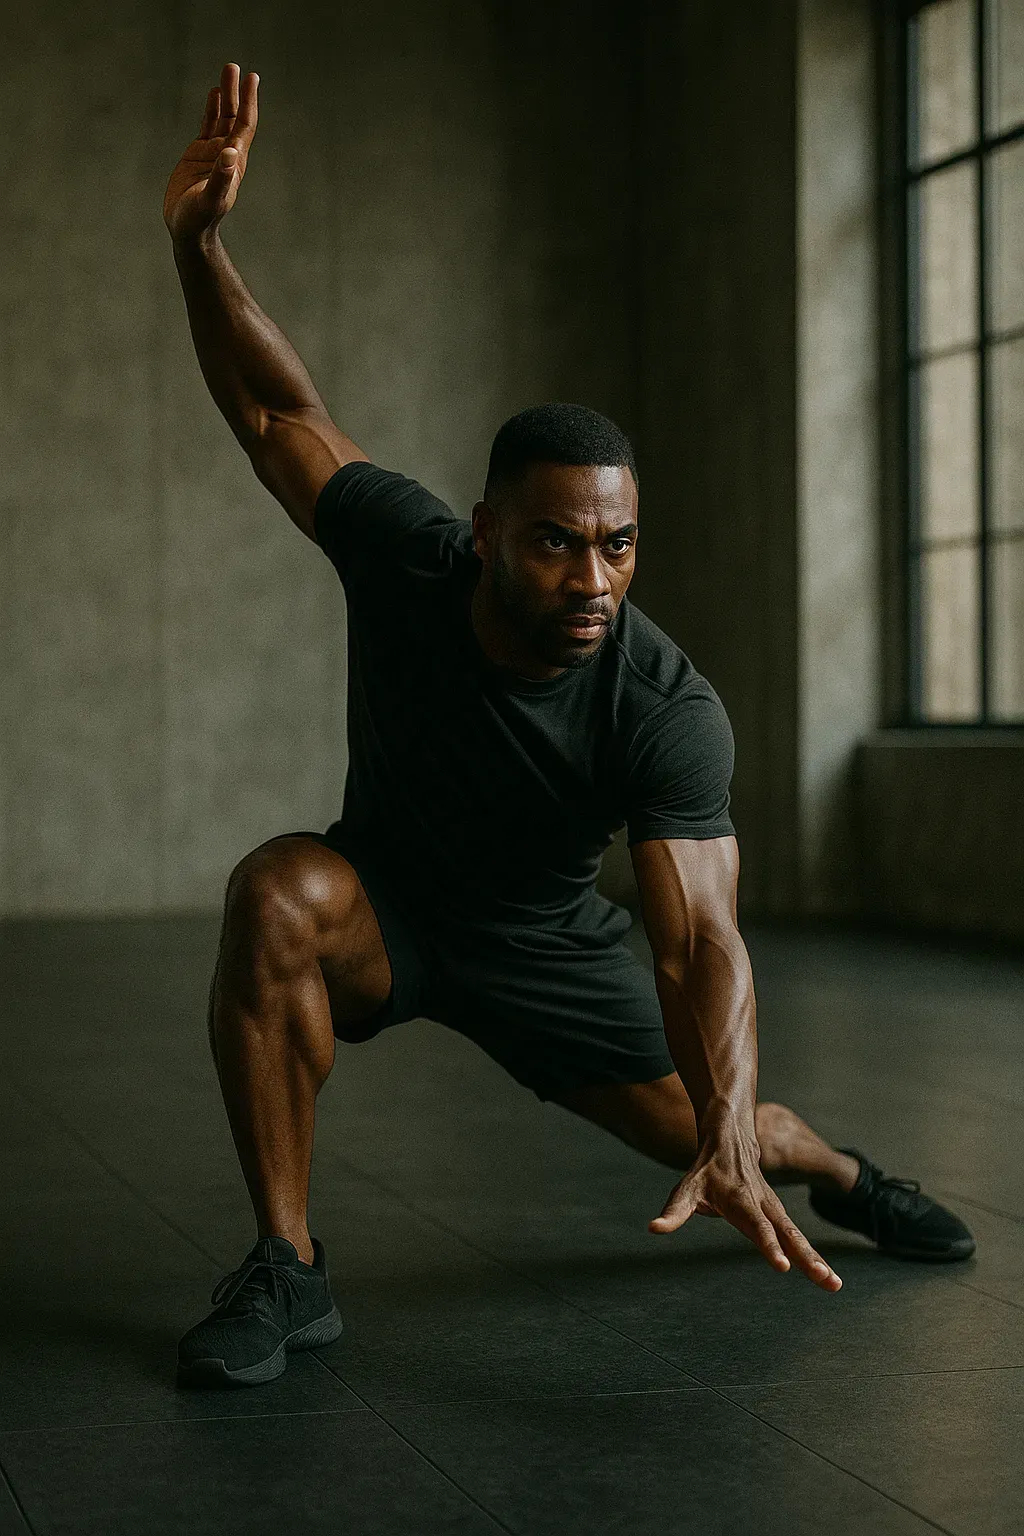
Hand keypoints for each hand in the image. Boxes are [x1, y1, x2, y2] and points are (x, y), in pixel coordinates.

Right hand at [164, 62, 258, 242]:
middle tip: (234, 66)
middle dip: (236, 92)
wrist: (188, 230)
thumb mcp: (211, 200)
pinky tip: (213, 94)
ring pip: (221, 117)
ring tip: (228, 71)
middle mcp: (226, 153)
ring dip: (225, 95)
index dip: (248, 101)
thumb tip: (230, 153)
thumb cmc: (200, 219)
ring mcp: (212, 153)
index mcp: (234, 161)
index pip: (244, 125)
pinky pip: (207, 125)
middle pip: (234, 116)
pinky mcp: (198, 155)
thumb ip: (221, 179)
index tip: (252, 78)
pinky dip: (211, 109)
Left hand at [650, 1132, 842, 1291]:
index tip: (783, 1266)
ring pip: (798, 1236)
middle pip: (788, 1234)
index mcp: (741, 1201)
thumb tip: (654, 1228)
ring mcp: (775, 1209)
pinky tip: (826, 1276)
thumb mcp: (686, 1188)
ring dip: (817, 1260)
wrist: (731, 1138)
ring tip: (833, 1285)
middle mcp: (763, 1205)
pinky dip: (814, 1255)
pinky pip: (798, 1237)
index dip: (769, 1246)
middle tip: (825, 1280)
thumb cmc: (706, 1169)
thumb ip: (674, 1211)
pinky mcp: (780, 1214)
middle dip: (807, 1258)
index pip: (758, 1227)